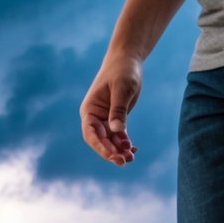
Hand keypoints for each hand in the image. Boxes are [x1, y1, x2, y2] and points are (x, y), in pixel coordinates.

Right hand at [81, 51, 142, 165]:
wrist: (127, 60)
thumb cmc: (122, 71)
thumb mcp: (122, 89)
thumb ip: (119, 110)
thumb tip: (117, 131)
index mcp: (89, 110)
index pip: (91, 133)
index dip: (100, 146)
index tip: (112, 154)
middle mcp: (94, 118)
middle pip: (100, 141)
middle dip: (111, 152)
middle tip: (124, 161)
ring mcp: (105, 120)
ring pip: (110, 141)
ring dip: (119, 150)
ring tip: (131, 158)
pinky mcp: (116, 119)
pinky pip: (119, 136)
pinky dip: (125, 143)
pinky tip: (133, 150)